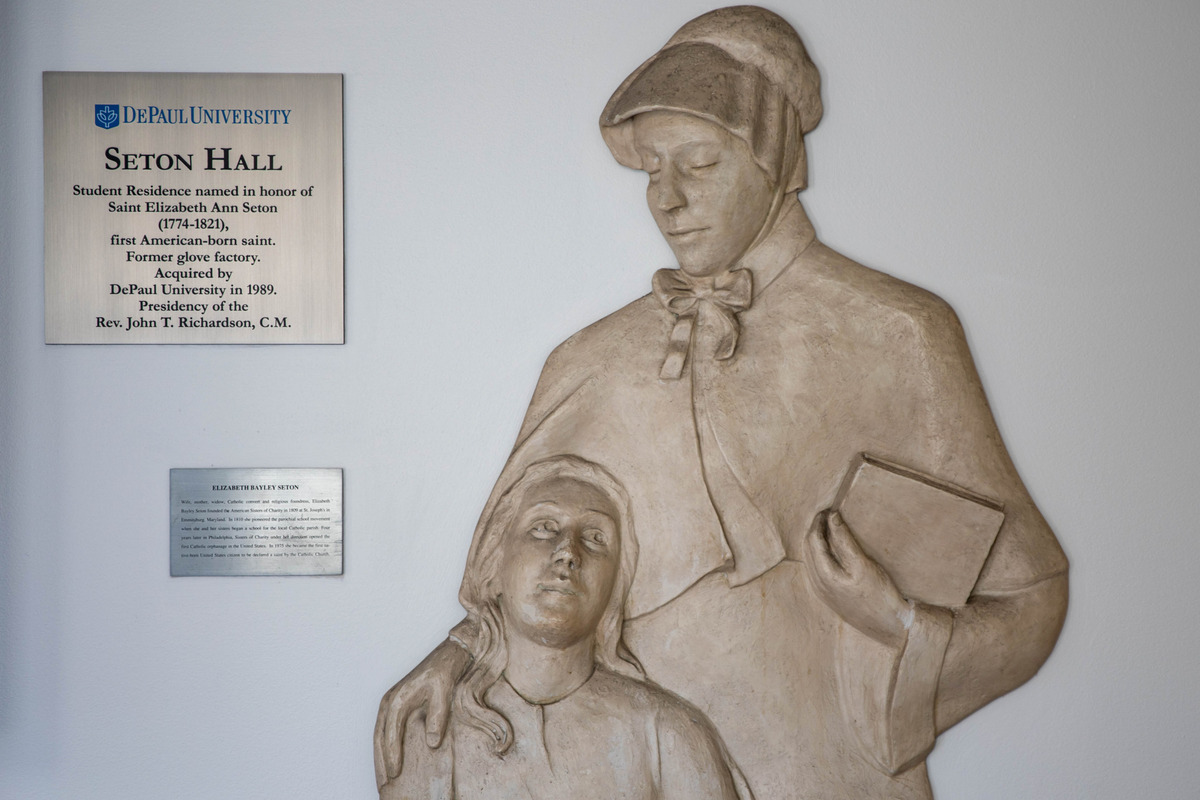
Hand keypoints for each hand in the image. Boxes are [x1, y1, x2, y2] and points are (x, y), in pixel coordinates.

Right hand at [373, 638, 471, 787]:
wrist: (448, 655)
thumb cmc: (444, 672)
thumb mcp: (443, 693)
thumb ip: (436, 717)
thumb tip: (431, 742)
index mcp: (397, 699)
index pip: (390, 734)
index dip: (391, 755)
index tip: (395, 774)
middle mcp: (389, 702)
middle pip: (379, 738)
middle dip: (380, 762)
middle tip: (384, 784)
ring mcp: (391, 703)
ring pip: (379, 735)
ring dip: (380, 756)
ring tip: (384, 777)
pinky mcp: (397, 705)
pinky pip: (386, 730)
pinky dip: (385, 746)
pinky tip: (392, 759)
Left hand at [803, 509, 914, 648]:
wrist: (890, 626)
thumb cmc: (880, 594)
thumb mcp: (863, 564)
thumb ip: (844, 540)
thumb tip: (832, 518)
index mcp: (823, 575)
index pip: (813, 540)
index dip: (818, 521)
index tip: (828, 508)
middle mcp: (817, 584)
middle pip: (808, 548)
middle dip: (816, 529)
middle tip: (828, 514)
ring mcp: (821, 592)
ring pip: (810, 559)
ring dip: (817, 541)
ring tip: (829, 526)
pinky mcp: (828, 596)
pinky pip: (816, 569)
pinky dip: (820, 554)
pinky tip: (830, 548)